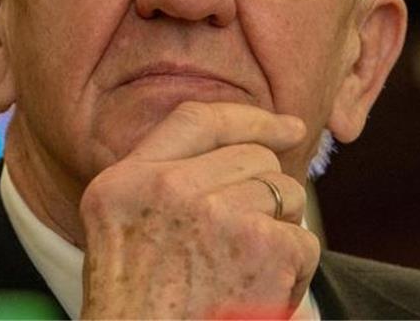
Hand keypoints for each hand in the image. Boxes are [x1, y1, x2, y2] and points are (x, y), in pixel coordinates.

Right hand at [78, 101, 319, 318]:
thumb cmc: (135, 314)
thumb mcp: (117, 235)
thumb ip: (158, 187)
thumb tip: (239, 155)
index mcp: (125, 182)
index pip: (196, 120)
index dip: (249, 119)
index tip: (287, 127)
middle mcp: (167, 186)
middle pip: (252, 157)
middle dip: (267, 193)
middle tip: (248, 245)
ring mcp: (214, 213)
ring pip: (285, 193)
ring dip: (279, 232)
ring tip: (245, 275)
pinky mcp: (261, 246)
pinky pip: (302, 239)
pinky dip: (294, 271)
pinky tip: (259, 296)